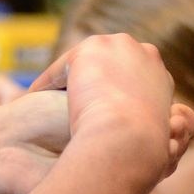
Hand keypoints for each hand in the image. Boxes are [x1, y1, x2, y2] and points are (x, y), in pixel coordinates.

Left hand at [29, 34, 193, 186]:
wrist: (129, 137)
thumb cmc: (143, 147)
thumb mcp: (154, 131)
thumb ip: (143, 116)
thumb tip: (134, 120)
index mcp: (158, 69)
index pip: (128, 71)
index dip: (111, 87)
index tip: (96, 102)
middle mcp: (141, 50)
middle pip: (107, 60)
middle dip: (91, 77)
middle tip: (72, 98)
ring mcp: (115, 46)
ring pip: (83, 62)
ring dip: (67, 79)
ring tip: (46, 99)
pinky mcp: (88, 50)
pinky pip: (61, 67)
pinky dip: (47, 82)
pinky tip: (34, 97)